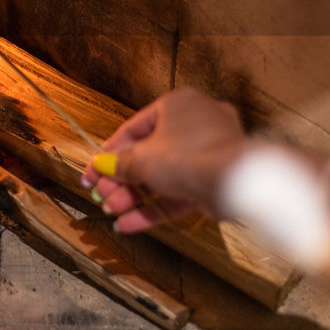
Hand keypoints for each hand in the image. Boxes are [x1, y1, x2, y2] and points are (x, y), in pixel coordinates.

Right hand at [81, 88, 254, 232]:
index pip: (134, 128)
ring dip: (135, 195)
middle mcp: (195, 124)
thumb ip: (119, 164)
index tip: (95, 169)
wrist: (235, 181)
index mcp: (177, 105)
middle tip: (102, 194)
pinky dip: (155, 207)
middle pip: (148, 154)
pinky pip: (178, 192)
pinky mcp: (213, 181)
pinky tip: (130, 223)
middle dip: (121, 179)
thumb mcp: (142, 158)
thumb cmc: (190, 155)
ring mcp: (207, 154)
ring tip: (112, 212)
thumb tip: (101, 166)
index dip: (110, 152)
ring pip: (162, 176)